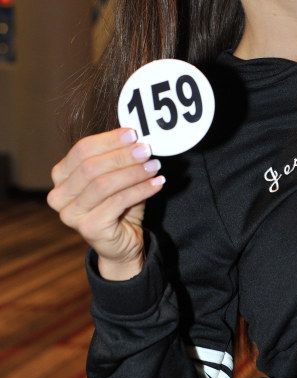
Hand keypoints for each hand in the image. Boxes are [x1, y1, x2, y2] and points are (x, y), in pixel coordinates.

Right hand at [47, 127, 165, 279]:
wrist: (122, 243)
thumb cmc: (118, 205)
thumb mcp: (117, 176)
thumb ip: (120, 157)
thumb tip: (137, 135)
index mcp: (61, 175)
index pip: (82, 149)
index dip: (109, 140)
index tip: (133, 134)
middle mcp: (59, 195)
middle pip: (91, 166)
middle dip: (122, 155)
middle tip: (146, 150)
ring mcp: (71, 214)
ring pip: (103, 184)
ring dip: (133, 172)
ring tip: (155, 166)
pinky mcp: (88, 228)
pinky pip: (117, 202)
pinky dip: (140, 190)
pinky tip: (157, 183)